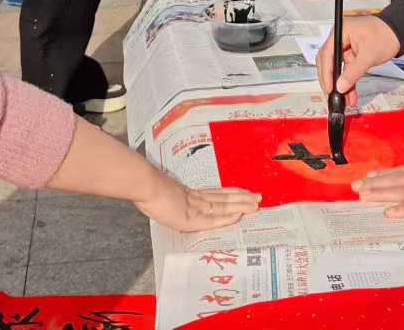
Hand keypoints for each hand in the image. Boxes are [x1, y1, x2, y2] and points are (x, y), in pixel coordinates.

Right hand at [134, 172, 260, 231]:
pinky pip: (212, 218)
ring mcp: (194, 207)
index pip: (216, 194)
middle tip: (259, 197)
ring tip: (255, 205)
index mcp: (189, 194)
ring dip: (240, 206)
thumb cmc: (148, 189)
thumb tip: (169, 200)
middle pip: (224, 198)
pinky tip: (238, 216)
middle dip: (242, 198)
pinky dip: (226, 217)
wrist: (144, 186)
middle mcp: (195, 199)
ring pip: (223, 206)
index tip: (245, 192)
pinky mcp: (191, 218)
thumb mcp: (162, 195)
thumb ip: (170, 198)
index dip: (231, 193)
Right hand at [316, 15, 400, 108]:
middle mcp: (340, 38)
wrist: (399, 32)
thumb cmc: (386, 35)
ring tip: (343, 100)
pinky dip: (348, 81)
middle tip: (332, 96)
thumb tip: (340, 86)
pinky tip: (350, 95)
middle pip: (328, 61)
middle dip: (330, 80)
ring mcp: (346, 47)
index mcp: (341, 31)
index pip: (327, 54)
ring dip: (341, 84)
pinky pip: (347, 70)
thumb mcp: (369, 55)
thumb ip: (353, 72)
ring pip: (338, 69)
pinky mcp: (352, 54)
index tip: (329, 88)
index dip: (326, 73)